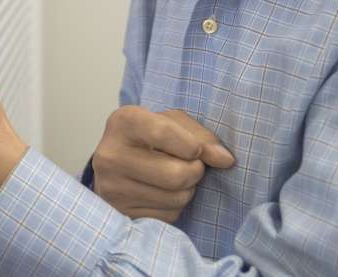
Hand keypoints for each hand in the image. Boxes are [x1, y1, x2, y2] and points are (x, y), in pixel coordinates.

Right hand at [91, 106, 234, 220]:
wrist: (117, 161)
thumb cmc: (150, 137)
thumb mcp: (171, 122)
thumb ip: (201, 136)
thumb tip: (226, 161)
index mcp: (123, 122)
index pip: (164, 133)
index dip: (192, 145)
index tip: (198, 149)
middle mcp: (111, 155)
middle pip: (177, 174)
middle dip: (195, 171)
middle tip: (190, 165)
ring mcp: (112, 187)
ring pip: (177, 198)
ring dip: (188, 190)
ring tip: (174, 177)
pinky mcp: (122, 211)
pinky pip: (169, 215)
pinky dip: (175, 205)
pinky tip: (162, 192)